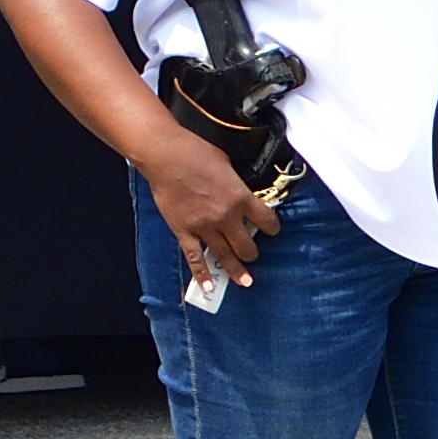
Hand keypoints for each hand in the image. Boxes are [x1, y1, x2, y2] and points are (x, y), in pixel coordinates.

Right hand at [145, 131, 282, 295]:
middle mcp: (225, 216)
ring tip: (245, 281)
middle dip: (252, 252)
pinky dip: (201, 274)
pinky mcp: (183, 231)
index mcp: (241, 198)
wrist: (164, 156)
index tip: (273, 230)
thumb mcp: (229, 164)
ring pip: (224, 255)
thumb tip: (242, 189)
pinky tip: (208, 286)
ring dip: (236, 269)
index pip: (266, 221)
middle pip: (246, 244)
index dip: (272, 227)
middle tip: (253, 254)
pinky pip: (194, 257)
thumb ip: (238, 183)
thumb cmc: (196, 152)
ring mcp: (203, 226)